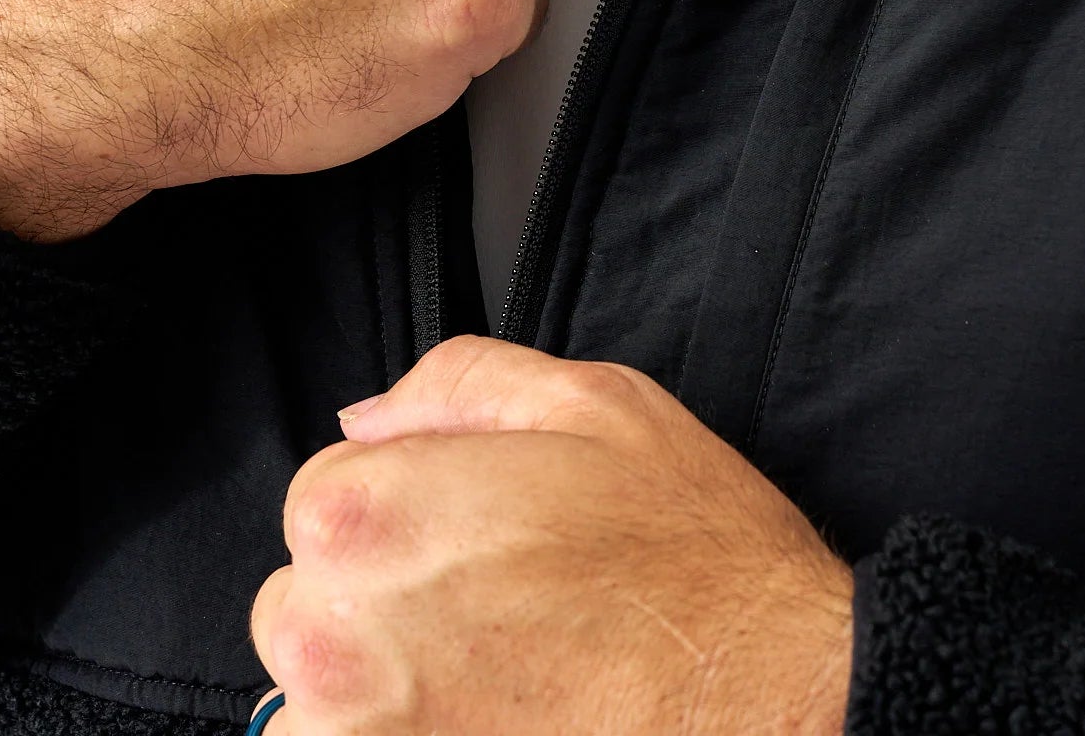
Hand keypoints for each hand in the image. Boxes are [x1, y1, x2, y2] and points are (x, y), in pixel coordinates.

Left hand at [249, 338, 853, 735]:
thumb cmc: (695, 564)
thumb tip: (367, 418)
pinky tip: (506, 728)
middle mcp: (334, 643)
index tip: (480, 532)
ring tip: (509, 681)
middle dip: (382, 600)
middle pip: (303, 606)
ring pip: (321, 706)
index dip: (408, 503)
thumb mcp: (596, 405)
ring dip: (389, 693)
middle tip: (501, 608)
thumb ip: (459, 383)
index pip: (320, 496)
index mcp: (368, 517)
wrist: (782, 711)